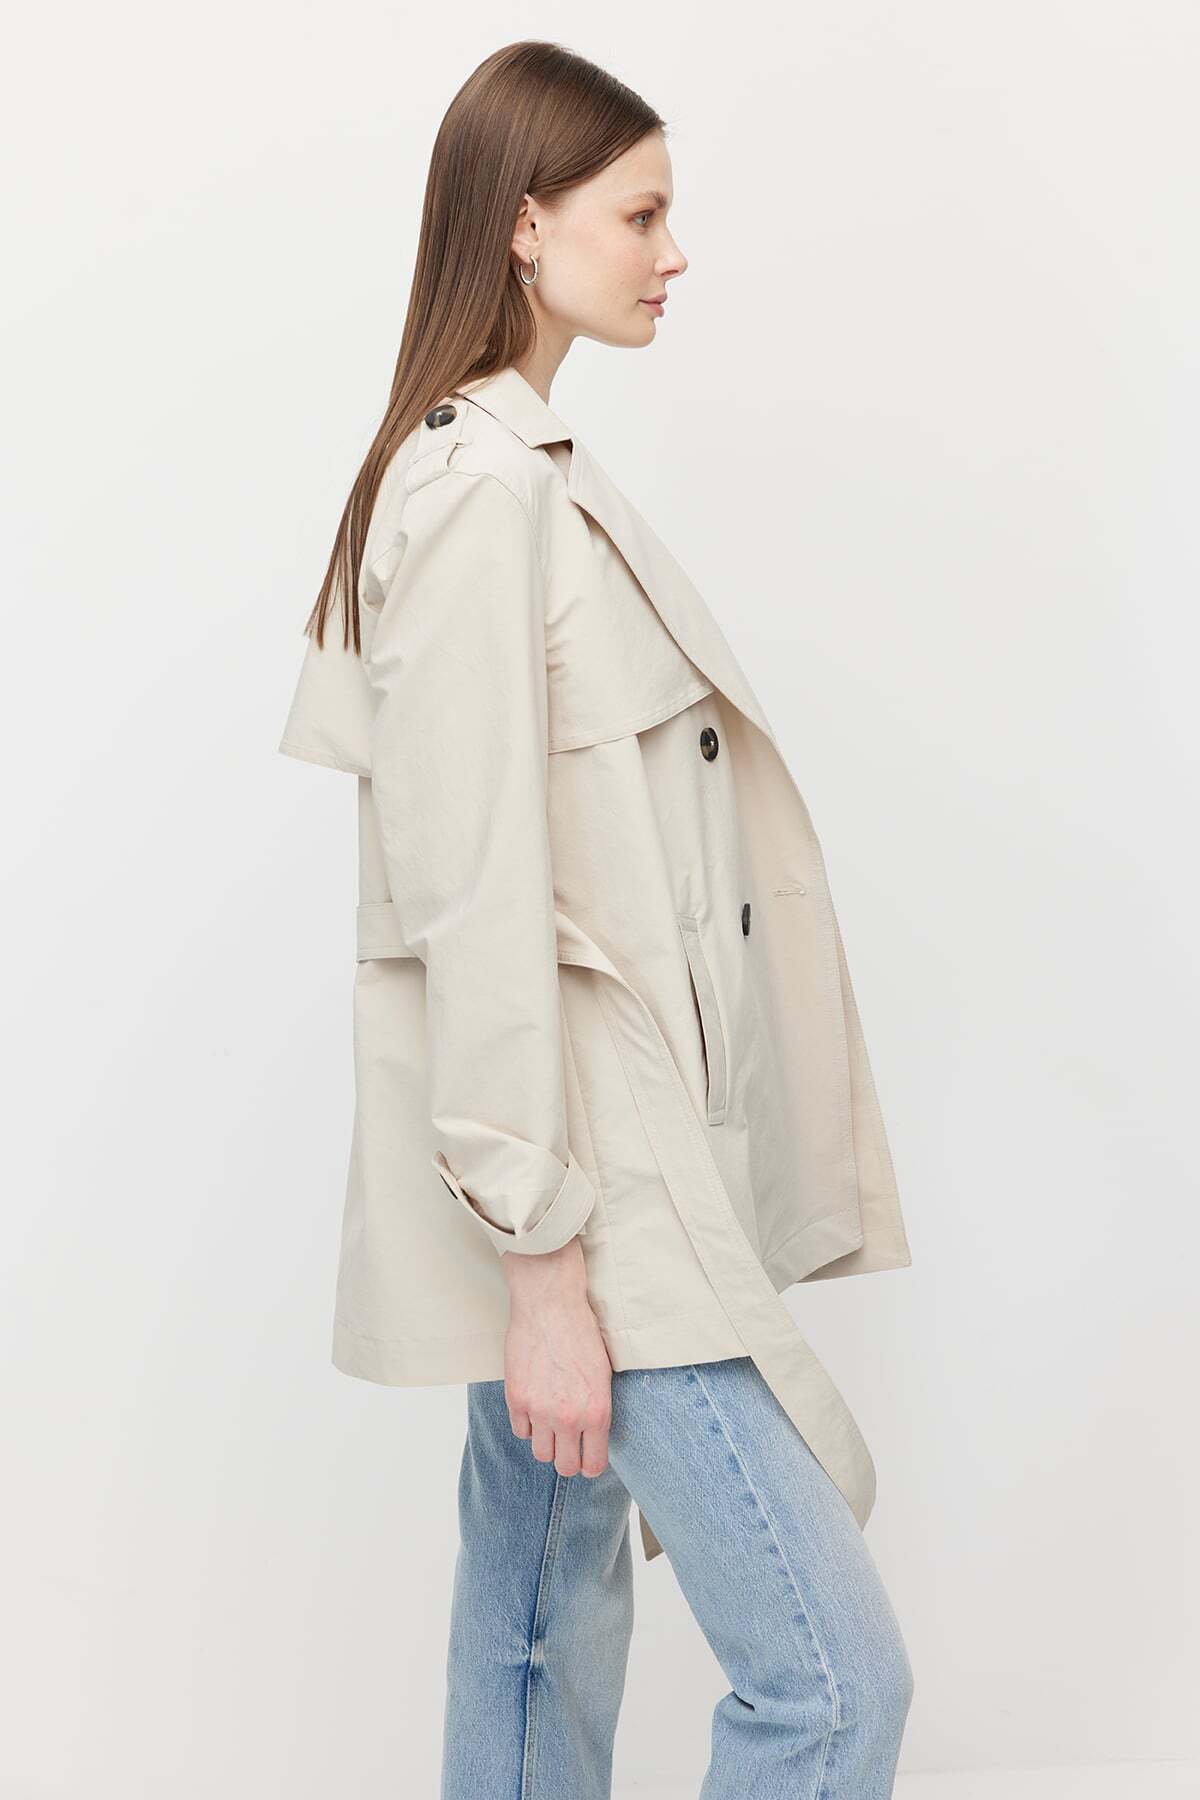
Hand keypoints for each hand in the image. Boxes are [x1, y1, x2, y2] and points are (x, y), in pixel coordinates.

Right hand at [500, 1234, 612, 1477]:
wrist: (551, 1305)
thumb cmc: (581, 1332)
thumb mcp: (602, 1374)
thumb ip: (596, 1409)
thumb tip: (592, 1435)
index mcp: (596, 1412)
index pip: (593, 1465)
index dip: (590, 1465)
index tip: (586, 1457)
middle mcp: (568, 1418)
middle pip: (564, 1467)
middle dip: (567, 1459)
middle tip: (567, 1444)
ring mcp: (539, 1411)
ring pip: (540, 1452)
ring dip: (546, 1441)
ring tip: (550, 1421)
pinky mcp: (516, 1399)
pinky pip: (520, 1430)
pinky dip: (526, 1422)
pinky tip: (534, 1404)